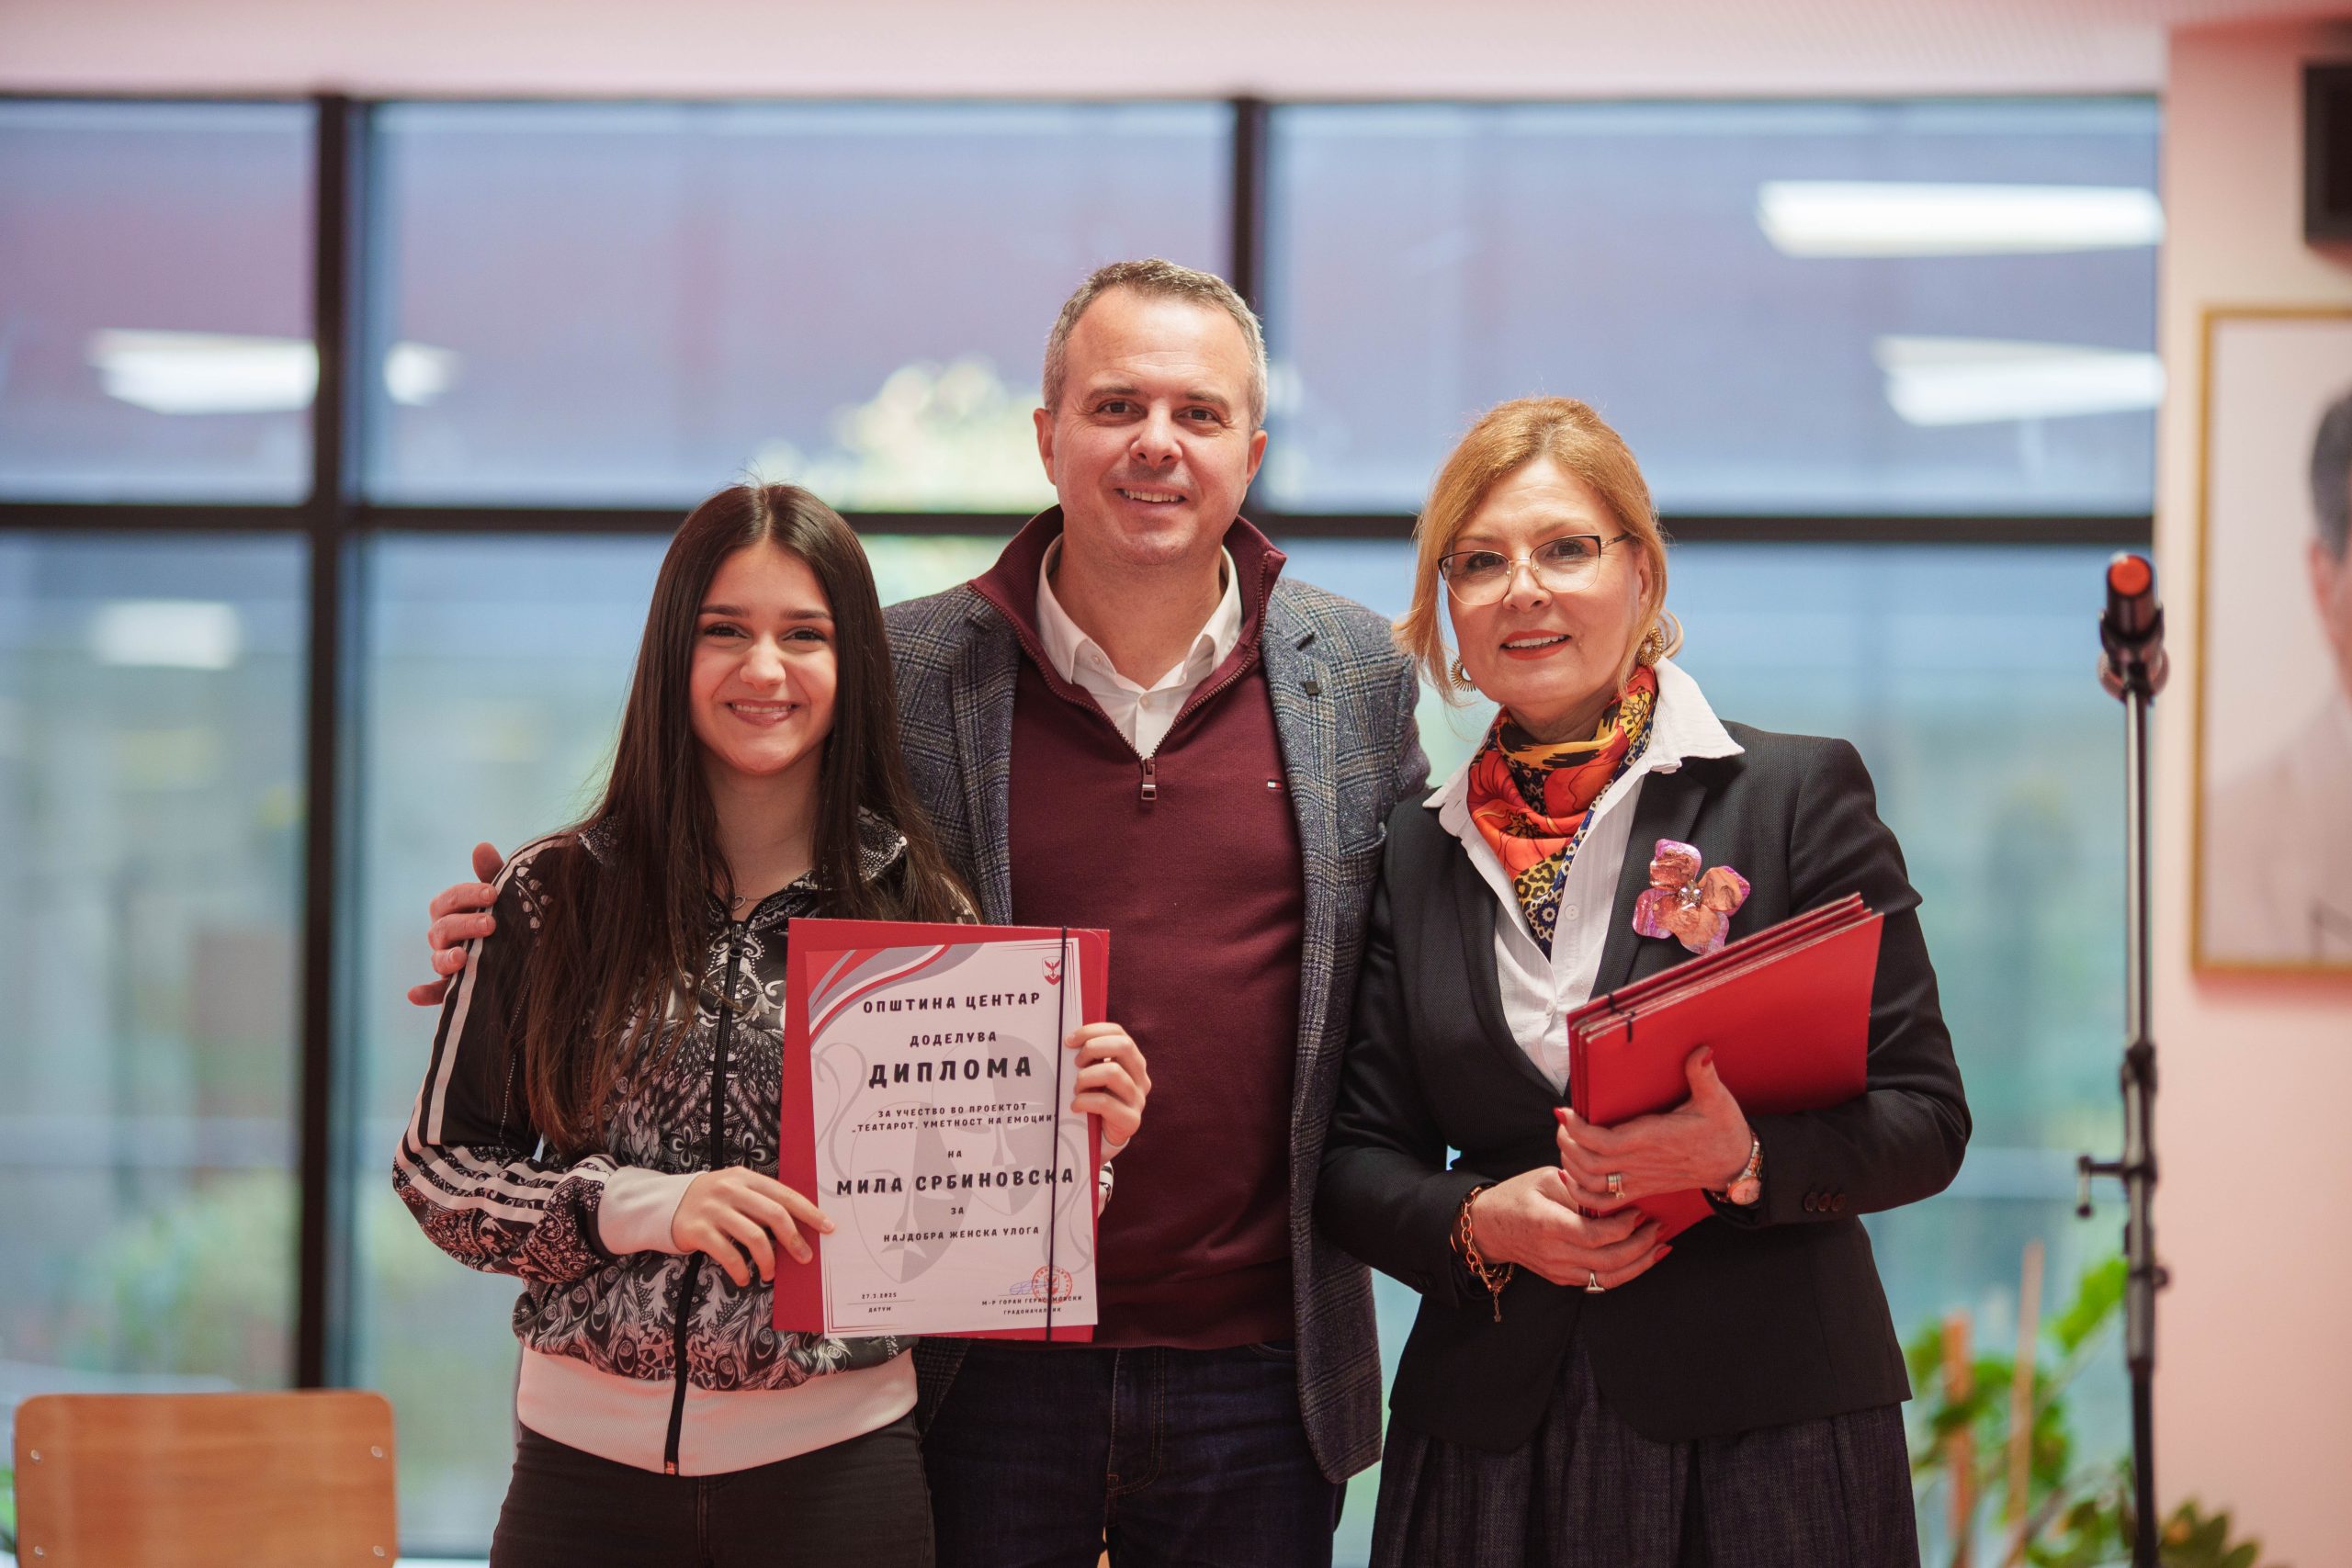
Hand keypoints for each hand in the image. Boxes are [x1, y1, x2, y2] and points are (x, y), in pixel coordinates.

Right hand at [406, 842, 506, 1006]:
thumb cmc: (507, 914)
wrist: (528, 947)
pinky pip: (436, 992)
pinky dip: (425, 994)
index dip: (469, 895)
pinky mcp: (454, 987)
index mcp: (452, 910)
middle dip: (465, 925)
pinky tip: (414, 995)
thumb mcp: (504, 895)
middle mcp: (444, 935)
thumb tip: (481, 846)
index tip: (493, 893)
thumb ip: (492, 873)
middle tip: (491, 925)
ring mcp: (447, 961)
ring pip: (439, 958)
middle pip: (443, 928)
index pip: (450, 900)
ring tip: (462, 957)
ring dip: (446, 958)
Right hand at [670, 1166, 834, 1287]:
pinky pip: (727, 1253)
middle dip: (794, 1239)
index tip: (828, 1227)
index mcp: (746, 1178)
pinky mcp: (697, 1229)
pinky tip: (744, 1277)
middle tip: (804, 1257)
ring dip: (768, 1260)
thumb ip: (762, 1203)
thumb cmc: (713, 1202)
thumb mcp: (737, 1192)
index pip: (784, 1194)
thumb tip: (800, 1228)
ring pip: (753, 1236)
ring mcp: (712, 1209)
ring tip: (770, 1273)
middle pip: (773, 1214)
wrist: (665, 1205)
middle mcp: (730, 1189)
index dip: (809, 1212)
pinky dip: (740, 1270)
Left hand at [1065, 1022, 1147, 1150]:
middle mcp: (1141, 1077)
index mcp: (1133, 1061)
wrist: (1103, 1139)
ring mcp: (1139, 1099)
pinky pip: (1106, 1102)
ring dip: (1086, 1077)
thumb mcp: (1095, 1076)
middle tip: (1076, 1062)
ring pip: (1114, 1073)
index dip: (1092, 1031)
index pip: (1119, 1032)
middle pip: (1123, 1046)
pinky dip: (1084, 1101)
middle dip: (1093, 1048)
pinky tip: (1076, 1106)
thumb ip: (1091, 1059)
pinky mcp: (1132, 1120)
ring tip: (1076, 1088)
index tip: (1070, 1040)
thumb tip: (1069, 1041)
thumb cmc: (1096, 1101)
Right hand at [1467, 1165, 1667, 1289]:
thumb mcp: (1545, 1178)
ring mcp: (1559, 1271)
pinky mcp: (1563, 1279)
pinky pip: (1600, 1281)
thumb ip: (1579, 1189)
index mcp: (1549, 1225)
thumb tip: (1614, 1195)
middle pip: (1609, 1260)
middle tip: (1658, 1227)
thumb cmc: (1517, 1196)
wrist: (1489, 1227)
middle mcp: (1555, 1254)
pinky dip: (1625, 1272)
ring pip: (1609, 1278)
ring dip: (1640, 1264)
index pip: (1597, 1235)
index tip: (1639, 1210)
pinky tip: (1641, 1258)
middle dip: (1641, 1245)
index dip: (1624, 1226)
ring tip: (1660, 1247)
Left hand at [1556, 1046, 1752, 1206]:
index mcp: (1653, 1138)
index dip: (1578, 1129)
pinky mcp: (1642, 1189)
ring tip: (1565, 1140)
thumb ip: (1703, 1075)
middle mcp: (1642, 1162)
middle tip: (1561, 1120)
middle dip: (1567, 1142)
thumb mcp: (1717, 1100)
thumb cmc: (1723, 1130)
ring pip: (1592, 1182)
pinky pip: (1604, 1201)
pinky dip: (1582, 1193)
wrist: (1735, 1165)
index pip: (1604, 1141)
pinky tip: (1571, 1176)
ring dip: (1570, 1164)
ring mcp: (1640, 1179)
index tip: (1564, 1111)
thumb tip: (1700, 1050)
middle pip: (1589, 1162)